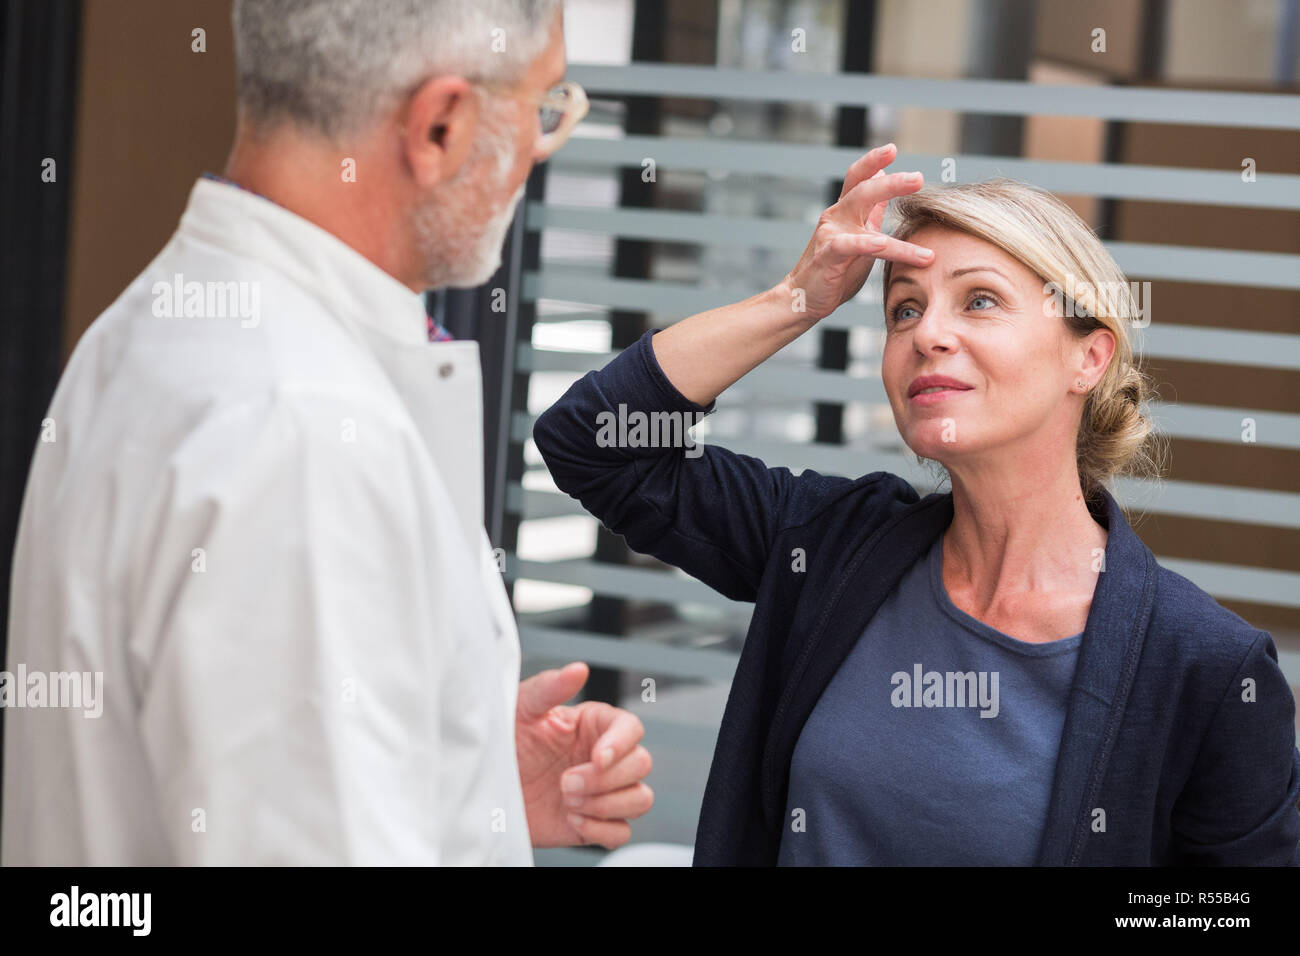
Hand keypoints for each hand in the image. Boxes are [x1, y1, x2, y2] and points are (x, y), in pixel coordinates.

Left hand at [515, 662, 653, 848]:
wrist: (483, 789)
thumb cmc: (503, 743)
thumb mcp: (520, 710)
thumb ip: (550, 688)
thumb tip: (579, 669)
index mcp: (593, 725)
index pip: (632, 729)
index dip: (621, 744)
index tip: (595, 758)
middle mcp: (604, 757)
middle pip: (641, 764)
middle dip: (605, 779)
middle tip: (564, 783)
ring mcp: (603, 791)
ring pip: (640, 799)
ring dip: (606, 805)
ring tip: (568, 802)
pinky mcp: (595, 822)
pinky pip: (622, 833)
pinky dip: (601, 830)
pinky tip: (572, 820)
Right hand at [780, 142, 934, 321]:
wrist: (804, 299)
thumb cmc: (836, 271)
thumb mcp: (860, 238)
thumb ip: (872, 212)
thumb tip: (884, 181)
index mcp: (845, 211)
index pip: (858, 178)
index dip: (873, 161)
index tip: (892, 148)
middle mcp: (836, 216)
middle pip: (863, 187)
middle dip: (891, 179)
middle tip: (917, 177)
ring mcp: (830, 233)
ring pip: (860, 206)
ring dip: (889, 197)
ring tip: (914, 204)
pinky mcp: (828, 255)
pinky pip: (850, 245)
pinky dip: (867, 242)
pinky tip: (883, 242)